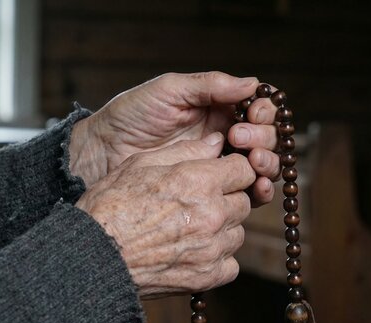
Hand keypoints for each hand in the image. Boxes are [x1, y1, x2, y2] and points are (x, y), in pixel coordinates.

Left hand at [69, 71, 280, 205]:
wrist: (104, 152)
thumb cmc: (131, 116)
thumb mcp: (169, 90)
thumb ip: (210, 85)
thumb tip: (252, 83)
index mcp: (217, 108)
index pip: (256, 108)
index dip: (263, 112)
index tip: (252, 115)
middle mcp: (224, 135)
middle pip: (264, 138)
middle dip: (262, 137)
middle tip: (239, 138)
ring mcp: (218, 164)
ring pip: (261, 165)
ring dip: (267, 163)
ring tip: (253, 162)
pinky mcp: (210, 189)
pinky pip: (245, 192)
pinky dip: (259, 190)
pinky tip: (258, 187)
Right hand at [75, 133, 254, 297]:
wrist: (93, 256)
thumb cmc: (110, 205)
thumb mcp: (141, 164)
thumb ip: (186, 150)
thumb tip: (217, 142)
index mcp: (199, 181)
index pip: (244, 170)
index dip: (232, 170)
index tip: (219, 176)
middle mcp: (212, 213)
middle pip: (244, 202)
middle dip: (227, 199)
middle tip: (199, 202)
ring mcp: (212, 248)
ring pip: (238, 232)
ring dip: (222, 229)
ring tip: (192, 228)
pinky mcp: (207, 276)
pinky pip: (231, 264)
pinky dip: (218, 259)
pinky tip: (194, 251)